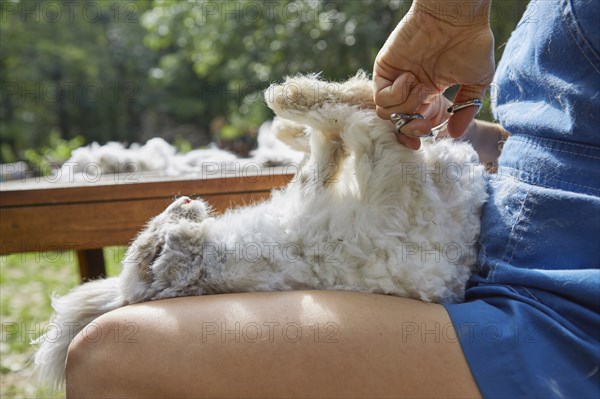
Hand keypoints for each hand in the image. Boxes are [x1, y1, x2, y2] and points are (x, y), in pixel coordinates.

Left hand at [373, 1, 494, 148]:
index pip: (416, 124)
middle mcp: (410, 88)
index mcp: (429, 93)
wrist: (458, 18)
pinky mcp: (384, 69)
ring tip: (422, 90)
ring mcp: (396, 79)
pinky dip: (396, 96)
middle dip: (410, 130)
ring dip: (407, 109)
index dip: (419, 134)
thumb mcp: (476, 83)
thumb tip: (455, 135)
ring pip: (388, 113)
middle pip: (397, 123)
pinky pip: (381, 97)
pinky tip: (411, 80)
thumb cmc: (472, 43)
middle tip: (422, 125)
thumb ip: (466, 110)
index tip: (428, 137)